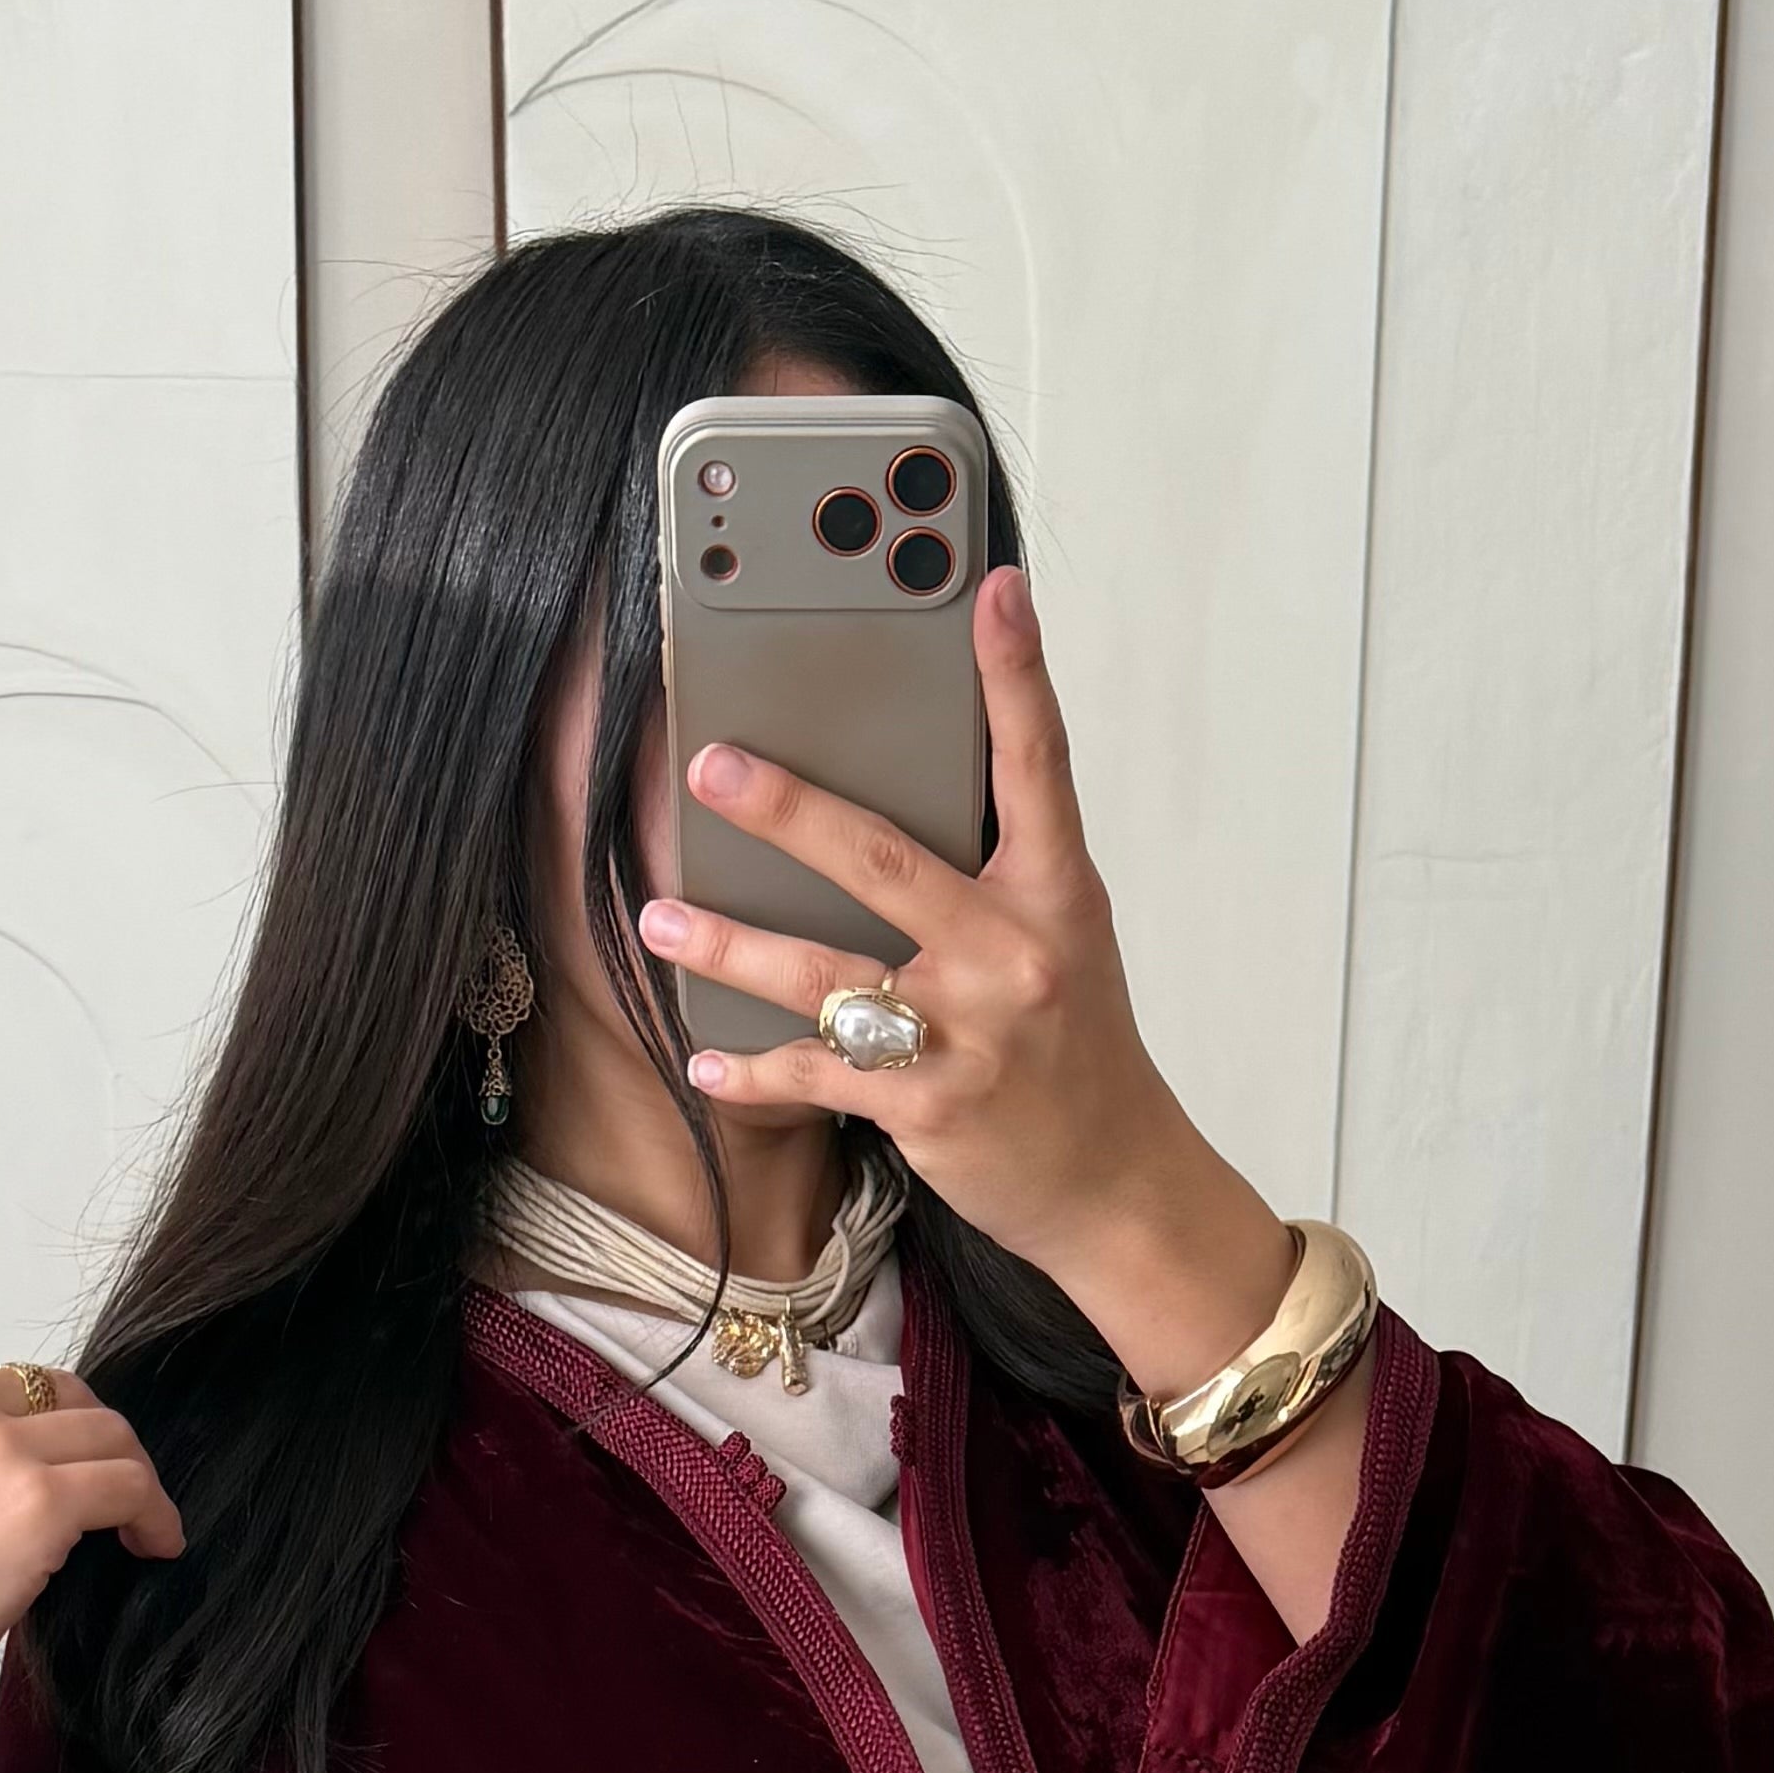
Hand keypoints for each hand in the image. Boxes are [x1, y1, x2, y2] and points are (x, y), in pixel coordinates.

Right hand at [0, 1350, 182, 1772]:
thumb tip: (30, 1452)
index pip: (5, 1381)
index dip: (43, 1430)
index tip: (56, 1472)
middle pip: (63, 1396)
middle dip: (93, 1447)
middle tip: (113, 1496)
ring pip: (108, 1436)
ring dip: (132, 1482)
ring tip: (137, 1527)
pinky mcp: (37, 1499)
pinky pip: (130, 1487)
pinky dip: (155, 1515)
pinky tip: (154, 1545)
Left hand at [637, 569, 1289, 1362]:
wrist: (1115, 1185)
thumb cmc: (1076, 1052)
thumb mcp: (1060, 942)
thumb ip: (994, 874)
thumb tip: (900, 799)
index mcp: (1055, 894)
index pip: (1038, 763)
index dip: (1016, 672)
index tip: (993, 587)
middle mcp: (1013, 953)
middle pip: (884, 860)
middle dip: (789, 809)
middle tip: (711, 767)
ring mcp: (969, 1033)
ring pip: (824, 974)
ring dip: (729, 945)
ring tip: (658, 914)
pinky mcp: (930, 1106)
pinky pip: (818, 1075)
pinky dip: (754, 1071)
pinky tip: (705, 1061)